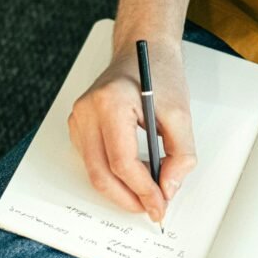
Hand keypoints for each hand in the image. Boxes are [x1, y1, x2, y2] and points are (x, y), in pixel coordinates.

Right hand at [67, 38, 196, 221]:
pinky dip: (110, 174)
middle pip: (100, 173)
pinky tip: (131, 175)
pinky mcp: (77, 123)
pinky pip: (90, 160)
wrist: (142, 49)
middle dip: (127, 198)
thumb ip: (180, 156)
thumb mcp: (180, 114)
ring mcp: (78, 117)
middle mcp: (87, 110)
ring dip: (120, 188)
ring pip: (93, 170)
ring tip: (146, 191)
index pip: (122, 161)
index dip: (143, 190)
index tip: (160, 204)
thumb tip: (168, 188)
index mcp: (110, 103)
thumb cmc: (158, 73)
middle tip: (151, 207)